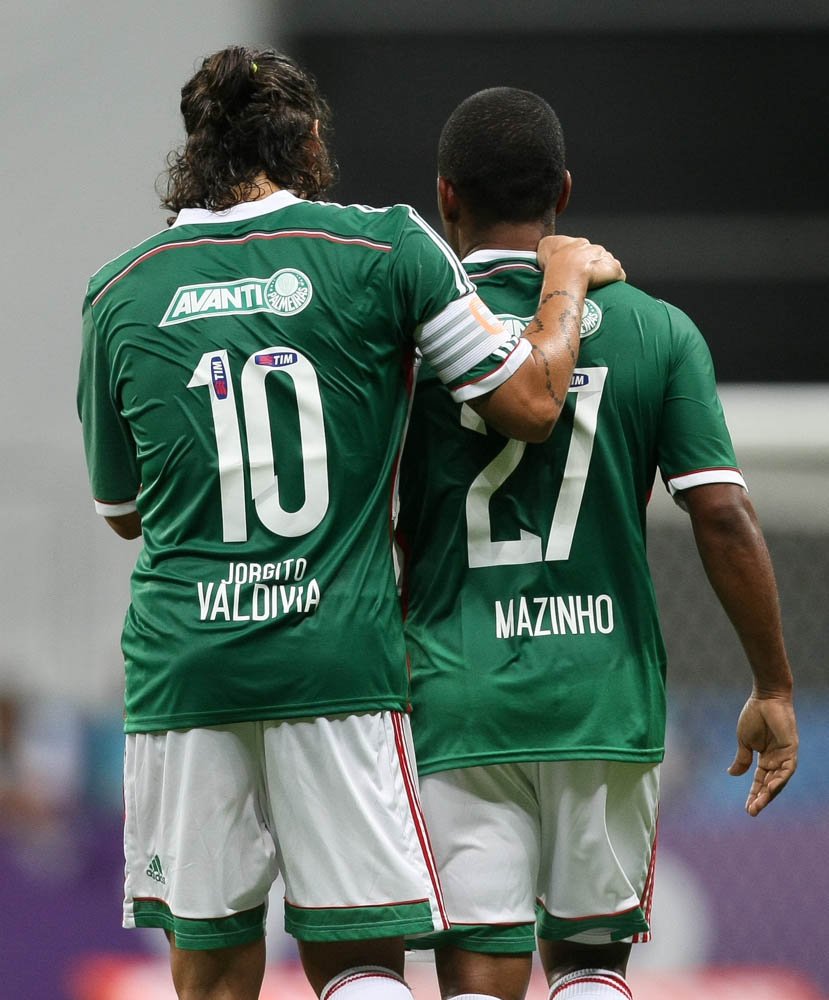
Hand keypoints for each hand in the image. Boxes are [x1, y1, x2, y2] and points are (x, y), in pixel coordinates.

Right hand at [536, 234, 624, 288]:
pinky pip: (618, 275)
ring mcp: (605, 258)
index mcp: (579, 244)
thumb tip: (549, 250)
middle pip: (597, 256)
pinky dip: (614, 281)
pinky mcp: (614, 270)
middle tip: (584, 279)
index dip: (578, 260)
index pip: (583, 249)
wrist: (566, 270)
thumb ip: (550, 246)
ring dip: (603, 274)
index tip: (574, 270)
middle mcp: (594, 248)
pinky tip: (607, 288)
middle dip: (592, 267)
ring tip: (595, 286)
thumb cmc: (554, 261)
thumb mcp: (545, 245)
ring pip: (608, 265)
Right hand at [728, 694, 797, 815]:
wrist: (765, 698)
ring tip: (759, 804)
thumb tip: (732, 774)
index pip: (760, 782)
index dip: (753, 795)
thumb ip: (742, 759)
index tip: (746, 809)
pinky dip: (780, 779)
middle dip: (761, 799)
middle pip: (770, 785)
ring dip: (770, 793)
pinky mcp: (792, 749)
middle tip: (752, 812)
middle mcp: (777, 760)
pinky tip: (771, 787)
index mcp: (765, 759)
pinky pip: (788, 769)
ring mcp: (785, 756)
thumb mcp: (744, 741)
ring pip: (779, 780)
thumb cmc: (754, 716)